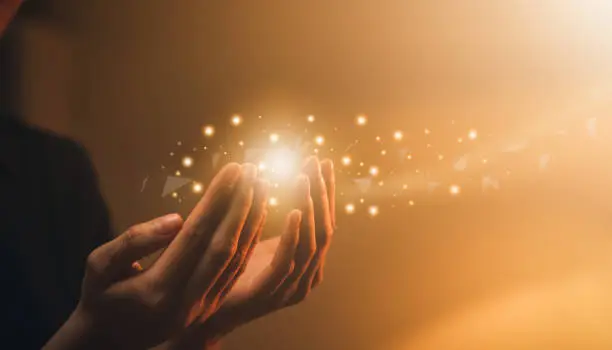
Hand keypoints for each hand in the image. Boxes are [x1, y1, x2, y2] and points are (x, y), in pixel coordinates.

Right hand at [44, 163, 268, 349]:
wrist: (109, 341)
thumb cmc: (101, 295)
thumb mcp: (99, 266)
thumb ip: (134, 240)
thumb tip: (177, 219)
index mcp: (157, 290)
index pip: (197, 234)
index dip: (218, 199)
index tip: (233, 169)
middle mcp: (187, 301)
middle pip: (224, 245)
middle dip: (241, 204)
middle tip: (252, 170)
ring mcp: (203, 308)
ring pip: (237, 258)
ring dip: (251, 219)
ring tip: (260, 184)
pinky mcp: (211, 307)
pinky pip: (237, 269)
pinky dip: (250, 239)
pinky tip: (255, 214)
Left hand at [163, 157, 334, 348]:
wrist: (205, 314)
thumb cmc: (229, 273)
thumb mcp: (253, 240)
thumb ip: (266, 219)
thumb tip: (266, 181)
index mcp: (305, 262)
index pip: (324, 221)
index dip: (326, 192)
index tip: (324, 161)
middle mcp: (306, 275)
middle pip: (325, 229)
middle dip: (322, 193)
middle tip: (316, 161)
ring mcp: (290, 287)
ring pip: (312, 243)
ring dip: (309, 207)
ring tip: (304, 177)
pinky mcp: (268, 294)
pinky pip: (287, 262)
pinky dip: (293, 236)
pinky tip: (292, 210)